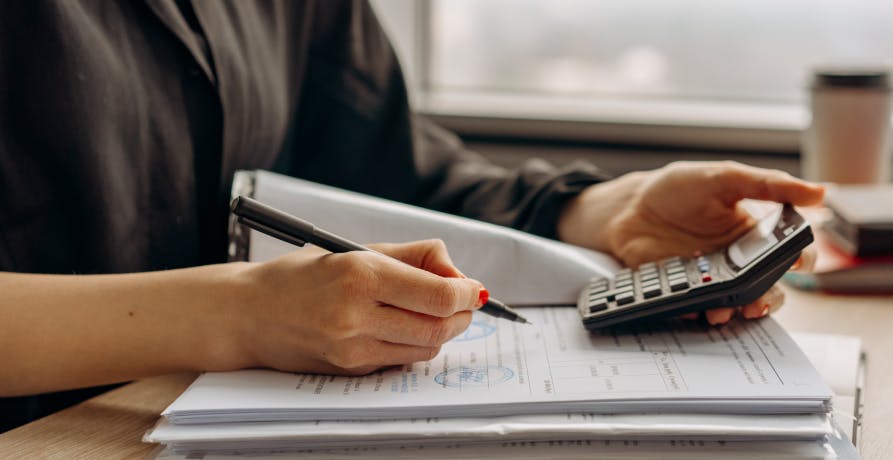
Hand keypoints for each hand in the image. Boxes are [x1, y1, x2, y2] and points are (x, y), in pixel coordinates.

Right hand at [227, 239, 483, 374]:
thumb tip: (458, 275)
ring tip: (433, 313)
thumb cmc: (302, 275)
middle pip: (439, 328)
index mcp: (361, 275)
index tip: (473, 288)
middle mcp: (356, 315)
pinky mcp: (349, 369)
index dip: (466, 293)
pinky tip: (402, 327)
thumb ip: (414, 256)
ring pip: (425, 349)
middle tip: (462, 302)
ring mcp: (352, 348)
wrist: (249, 313)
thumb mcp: (357, 250)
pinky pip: (401, 360)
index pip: (439, 296)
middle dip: (461, 315)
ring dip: (442, 332)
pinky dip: (414, 345)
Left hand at [557, 161, 823, 323]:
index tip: (796, 263)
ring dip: (736, 310)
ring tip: (727, 310)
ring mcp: (711, 277)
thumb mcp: (724, 177)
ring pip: (737, 303)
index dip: (800, 260)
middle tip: (760, 299)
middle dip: (769, 297)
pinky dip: (698, 310)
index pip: (791, 252)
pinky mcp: (684, 290)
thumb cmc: (678, 188)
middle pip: (768, 287)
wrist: (629, 207)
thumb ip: (767, 185)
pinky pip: (697, 307)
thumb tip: (818, 191)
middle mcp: (738, 260)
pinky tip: (695, 306)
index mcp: (755, 233)